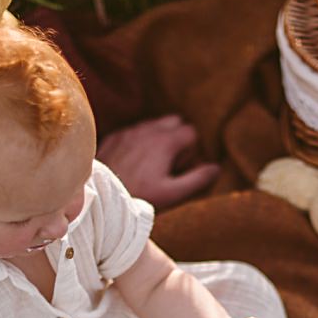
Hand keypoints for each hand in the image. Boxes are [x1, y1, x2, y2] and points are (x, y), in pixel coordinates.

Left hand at [97, 114, 219, 208]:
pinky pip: (134, 131)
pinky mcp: (115, 136)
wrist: (101, 196)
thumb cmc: (139, 195)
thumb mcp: (173, 192)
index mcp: (166, 141)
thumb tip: (216, 169)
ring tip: (152, 164)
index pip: (191, 131)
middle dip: (177, 138)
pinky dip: (139, 141)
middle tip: (169, 163)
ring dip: (158, 138)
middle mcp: (148, 130)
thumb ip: (197, 179)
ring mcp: (130, 131)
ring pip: (153, 124)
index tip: (181, 166)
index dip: (190, 149)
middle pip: (174, 121)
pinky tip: (134, 162)